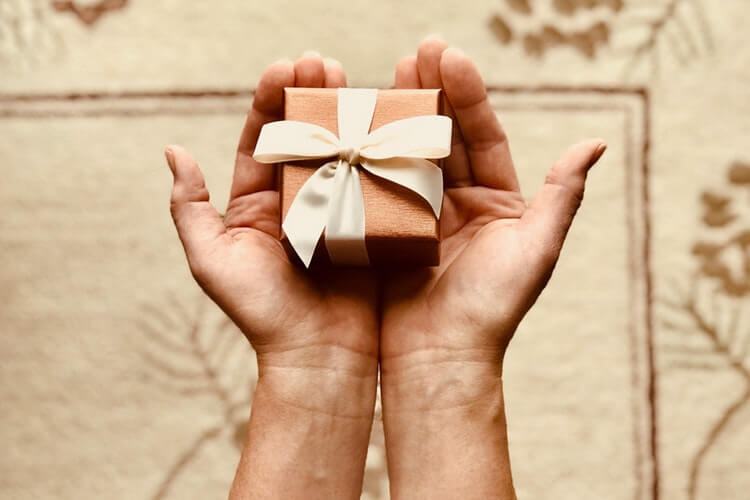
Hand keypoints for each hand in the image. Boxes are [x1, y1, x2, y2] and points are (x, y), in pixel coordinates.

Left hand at [165, 53, 377, 498]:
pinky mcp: (370, 224)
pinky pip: (374, 180)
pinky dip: (378, 150)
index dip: (270, 102)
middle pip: (303, 137)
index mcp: (257, 203)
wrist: (318, 356)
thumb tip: (173, 151)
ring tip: (353, 80)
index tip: (284, 68)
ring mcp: (336, 210)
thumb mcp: (212, 260)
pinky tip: (386, 122)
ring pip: (340, 151)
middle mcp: (297, 201)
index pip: (262, 140)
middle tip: (323, 64)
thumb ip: (191, 209)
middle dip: (310, 96)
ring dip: (346, 114)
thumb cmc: (261, 312)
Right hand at [379, 38, 605, 498]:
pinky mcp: (385, 232)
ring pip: (409, 154)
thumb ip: (562, 196)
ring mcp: (418, 215)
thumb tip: (596, 142)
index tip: (448, 56)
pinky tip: (356, 124)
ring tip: (386, 74)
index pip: (481, 136)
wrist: (439, 359)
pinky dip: (368, 155)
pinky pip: (377, 185)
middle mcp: (457, 203)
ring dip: (397, 115)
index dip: (466, 95)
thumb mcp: (535, 250)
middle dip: (430, 92)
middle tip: (416, 52)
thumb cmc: (492, 310)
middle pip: (443, 137)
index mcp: (495, 202)